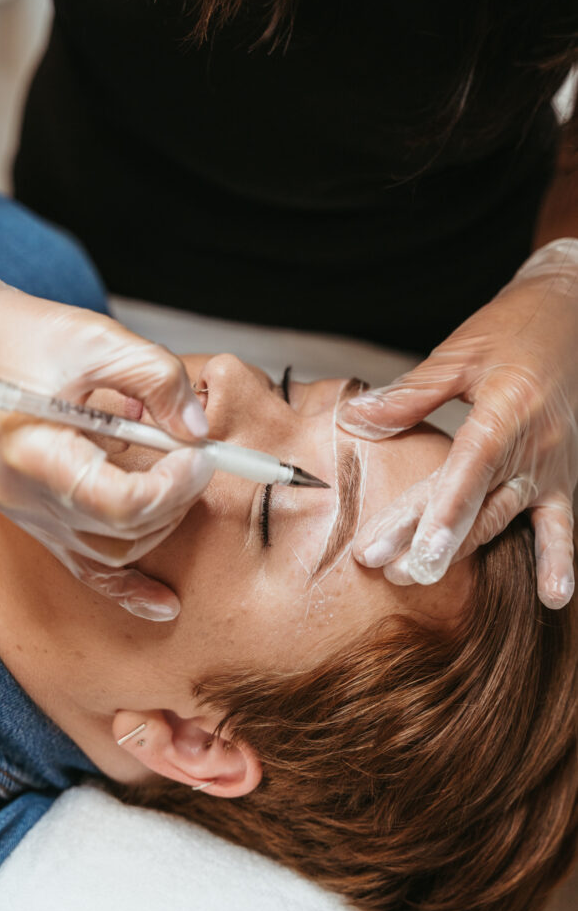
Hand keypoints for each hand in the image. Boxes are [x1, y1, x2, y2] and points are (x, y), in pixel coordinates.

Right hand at [0, 212, 213, 619]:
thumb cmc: (20, 337)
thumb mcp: (97, 338)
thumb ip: (156, 378)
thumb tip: (197, 428)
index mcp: (36, 453)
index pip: (121, 503)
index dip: (174, 486)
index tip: (201, 454)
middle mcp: (27, 496)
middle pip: (123, 531)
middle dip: (176, 499)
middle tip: (201, 458)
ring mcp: (30, 514)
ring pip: (113, 553)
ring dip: (161, 523)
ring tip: (180, 478)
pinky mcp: (38, 517)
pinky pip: (87, 566)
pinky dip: (128, 586)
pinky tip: (164, 603)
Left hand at [338, 238, 577, 609]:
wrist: (574, 313)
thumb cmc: (516, 327)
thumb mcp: (459, 352)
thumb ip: (410, 394)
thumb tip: (355, 420)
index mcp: (505, 413)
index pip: (466, 473)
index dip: (440, 517)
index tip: (411, 552)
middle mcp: (534, 447)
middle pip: (473, 504)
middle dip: (430, 541)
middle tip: (387, 570)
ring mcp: (552, 466)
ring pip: (502, 517)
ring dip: (465, 550)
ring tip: (421, 579)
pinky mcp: (563, 476)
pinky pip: (561, 523)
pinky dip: (559, 558)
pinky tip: (555, 597)